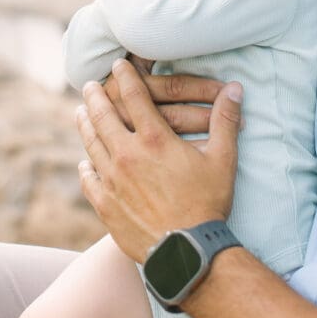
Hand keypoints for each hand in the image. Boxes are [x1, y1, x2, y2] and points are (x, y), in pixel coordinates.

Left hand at [77, 59, 241, 261]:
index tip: (118, 64)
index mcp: (154, 139)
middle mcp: (127, 154)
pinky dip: (86, 166)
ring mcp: (112, 180)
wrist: (187, 253)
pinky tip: (85, 161)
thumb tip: (235, 88)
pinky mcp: (105, 204)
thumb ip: (225, 120)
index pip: (134, 95)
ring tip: (80, 112)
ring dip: (85, 124)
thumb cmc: (208, 204)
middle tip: (90, 84)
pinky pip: (89, 178)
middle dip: (95, 96)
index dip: (126, 76)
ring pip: (91, 143)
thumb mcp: (223, 159)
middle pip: (102, 114)